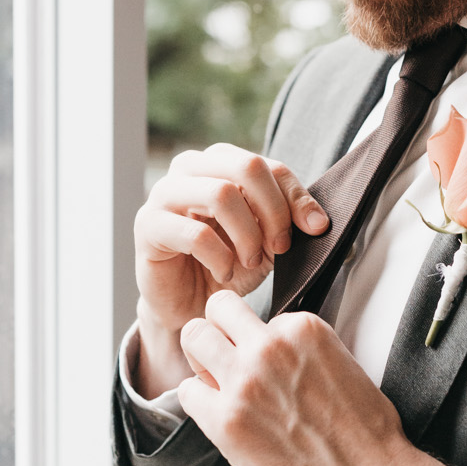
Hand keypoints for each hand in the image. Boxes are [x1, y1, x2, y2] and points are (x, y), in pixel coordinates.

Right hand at [131, 146, 327, 395]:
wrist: (188, 303)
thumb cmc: (228, 263)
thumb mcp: (267, 241)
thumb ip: (289, 222)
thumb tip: (319, 222)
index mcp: (220, 161)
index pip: (269, 165)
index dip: (296, 196)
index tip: (315, 229)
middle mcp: (189, 167)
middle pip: (246, 167)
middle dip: (274, 210)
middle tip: (281, 246)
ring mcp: (164, 193)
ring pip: (221, 194)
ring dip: (247, 234)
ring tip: (251, 262)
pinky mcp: (147, 225)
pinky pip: (196, 234)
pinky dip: (221, 258)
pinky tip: (226, 273)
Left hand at [176, 290, 443, 465]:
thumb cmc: (364, 434)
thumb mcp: (341, 363)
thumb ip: (299, 349)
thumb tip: (267, 353)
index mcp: (303, 328)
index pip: (261, 315)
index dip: (261, 341)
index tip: (271, 366)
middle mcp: (270, 346)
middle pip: (218, 307)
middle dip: (218, 330)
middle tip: (225, 358)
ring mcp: (244, 381)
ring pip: (193, 336)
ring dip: (201, 357)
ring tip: (217, 383)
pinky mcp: (226, 421)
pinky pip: (187, 391)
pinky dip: (198, 400)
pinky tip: (219, 416)